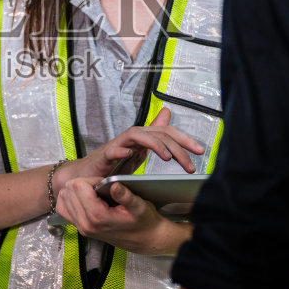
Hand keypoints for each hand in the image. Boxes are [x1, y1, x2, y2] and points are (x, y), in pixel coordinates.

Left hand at [54, 174, 185, 256]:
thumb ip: (126, 195)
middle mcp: (86, 224)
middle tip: (99, 187)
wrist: (145, 239)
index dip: (91, 179)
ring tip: (93, 192)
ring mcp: (81, 227)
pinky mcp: (81, 228)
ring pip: (63, 198)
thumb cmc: (143, 222)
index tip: (104, 183)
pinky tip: (84, 198)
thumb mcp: (140, 206)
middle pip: (69, 190)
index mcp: (98, 216)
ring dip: (76, 190)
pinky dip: (70, 200)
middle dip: (83, 183)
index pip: (78, 186)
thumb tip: (114, 185)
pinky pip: (63, 209)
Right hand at [71, 105, 204, 180]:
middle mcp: (133, 136)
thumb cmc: (114, 162)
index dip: (185, 140)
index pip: (167, 133)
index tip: (200, 151)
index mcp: (144, 137)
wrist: (88, 174)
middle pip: (158, 134)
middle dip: (177, 147)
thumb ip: (154, 135)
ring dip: (155, 146)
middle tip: (189, 164)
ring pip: (140, 137)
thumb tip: (167, 113)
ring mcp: (119, 144)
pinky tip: (129, 154)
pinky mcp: (105, 154)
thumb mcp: (140, 149)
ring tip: (167, 158)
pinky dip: (122, 150)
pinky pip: (114, 149)